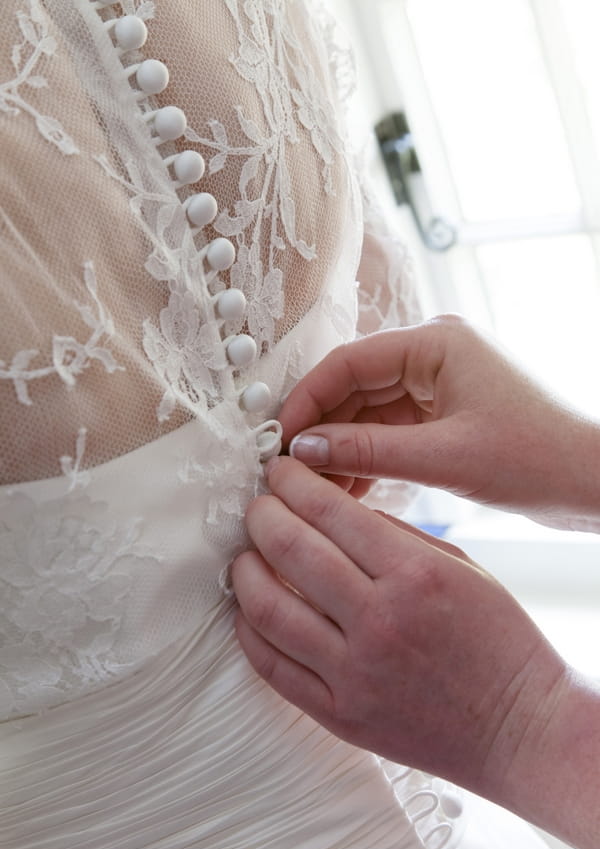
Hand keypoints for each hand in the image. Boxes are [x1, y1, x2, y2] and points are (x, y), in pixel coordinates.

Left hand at [233, 457, 599, 848]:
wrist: (519, 728)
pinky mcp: (338, 714)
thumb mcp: (459, 568)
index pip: (329, 511)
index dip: (293, 482)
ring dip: (244, 571)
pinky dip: (248, 630)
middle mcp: (378, 619)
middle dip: (262, 515)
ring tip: (244, 556)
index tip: (280, 471)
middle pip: (290, 549)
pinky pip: (271, 666)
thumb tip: (332, 512)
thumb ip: (393, 536)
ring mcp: (353, 672)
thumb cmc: (497, 640)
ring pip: (267, 608)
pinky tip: (249, 609)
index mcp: (413, 573)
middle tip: (257, 506)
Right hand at [278, 314, 599, 527]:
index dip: (307, 399)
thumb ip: (366, 450)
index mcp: (436, 342)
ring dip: (341, 449)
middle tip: (287, 471)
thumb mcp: (444, 457)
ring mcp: (438, 385)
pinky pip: (389, 432)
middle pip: (353, 387)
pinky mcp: (443, 415)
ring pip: (368, 413)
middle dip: (321, 430)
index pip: (348, 362)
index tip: (279, 439)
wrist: (593, 481)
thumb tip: (302, 450)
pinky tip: (346, 492)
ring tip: (313, 491)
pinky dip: (367, 459)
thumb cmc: (537, 457)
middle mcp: (433, 354)